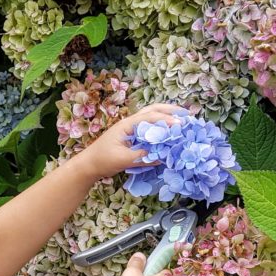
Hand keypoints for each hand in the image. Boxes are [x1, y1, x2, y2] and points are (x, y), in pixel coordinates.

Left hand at [70, 103, 184, 180]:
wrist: (88, 165)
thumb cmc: (102, 160)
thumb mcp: (123, 160)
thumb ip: (143, 157)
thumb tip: (163, 156)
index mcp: (127, 124)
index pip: (150, 117)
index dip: (166, 120)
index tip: (180, 125)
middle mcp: (130, 123)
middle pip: (152, 110)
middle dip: (170, 111)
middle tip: (187, 115)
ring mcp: (130, 129)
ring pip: (151, 116)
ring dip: (166, 116)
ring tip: (181, 119)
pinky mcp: (131, 137)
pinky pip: (148, 127)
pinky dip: (160, 126)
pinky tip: (168, 131)